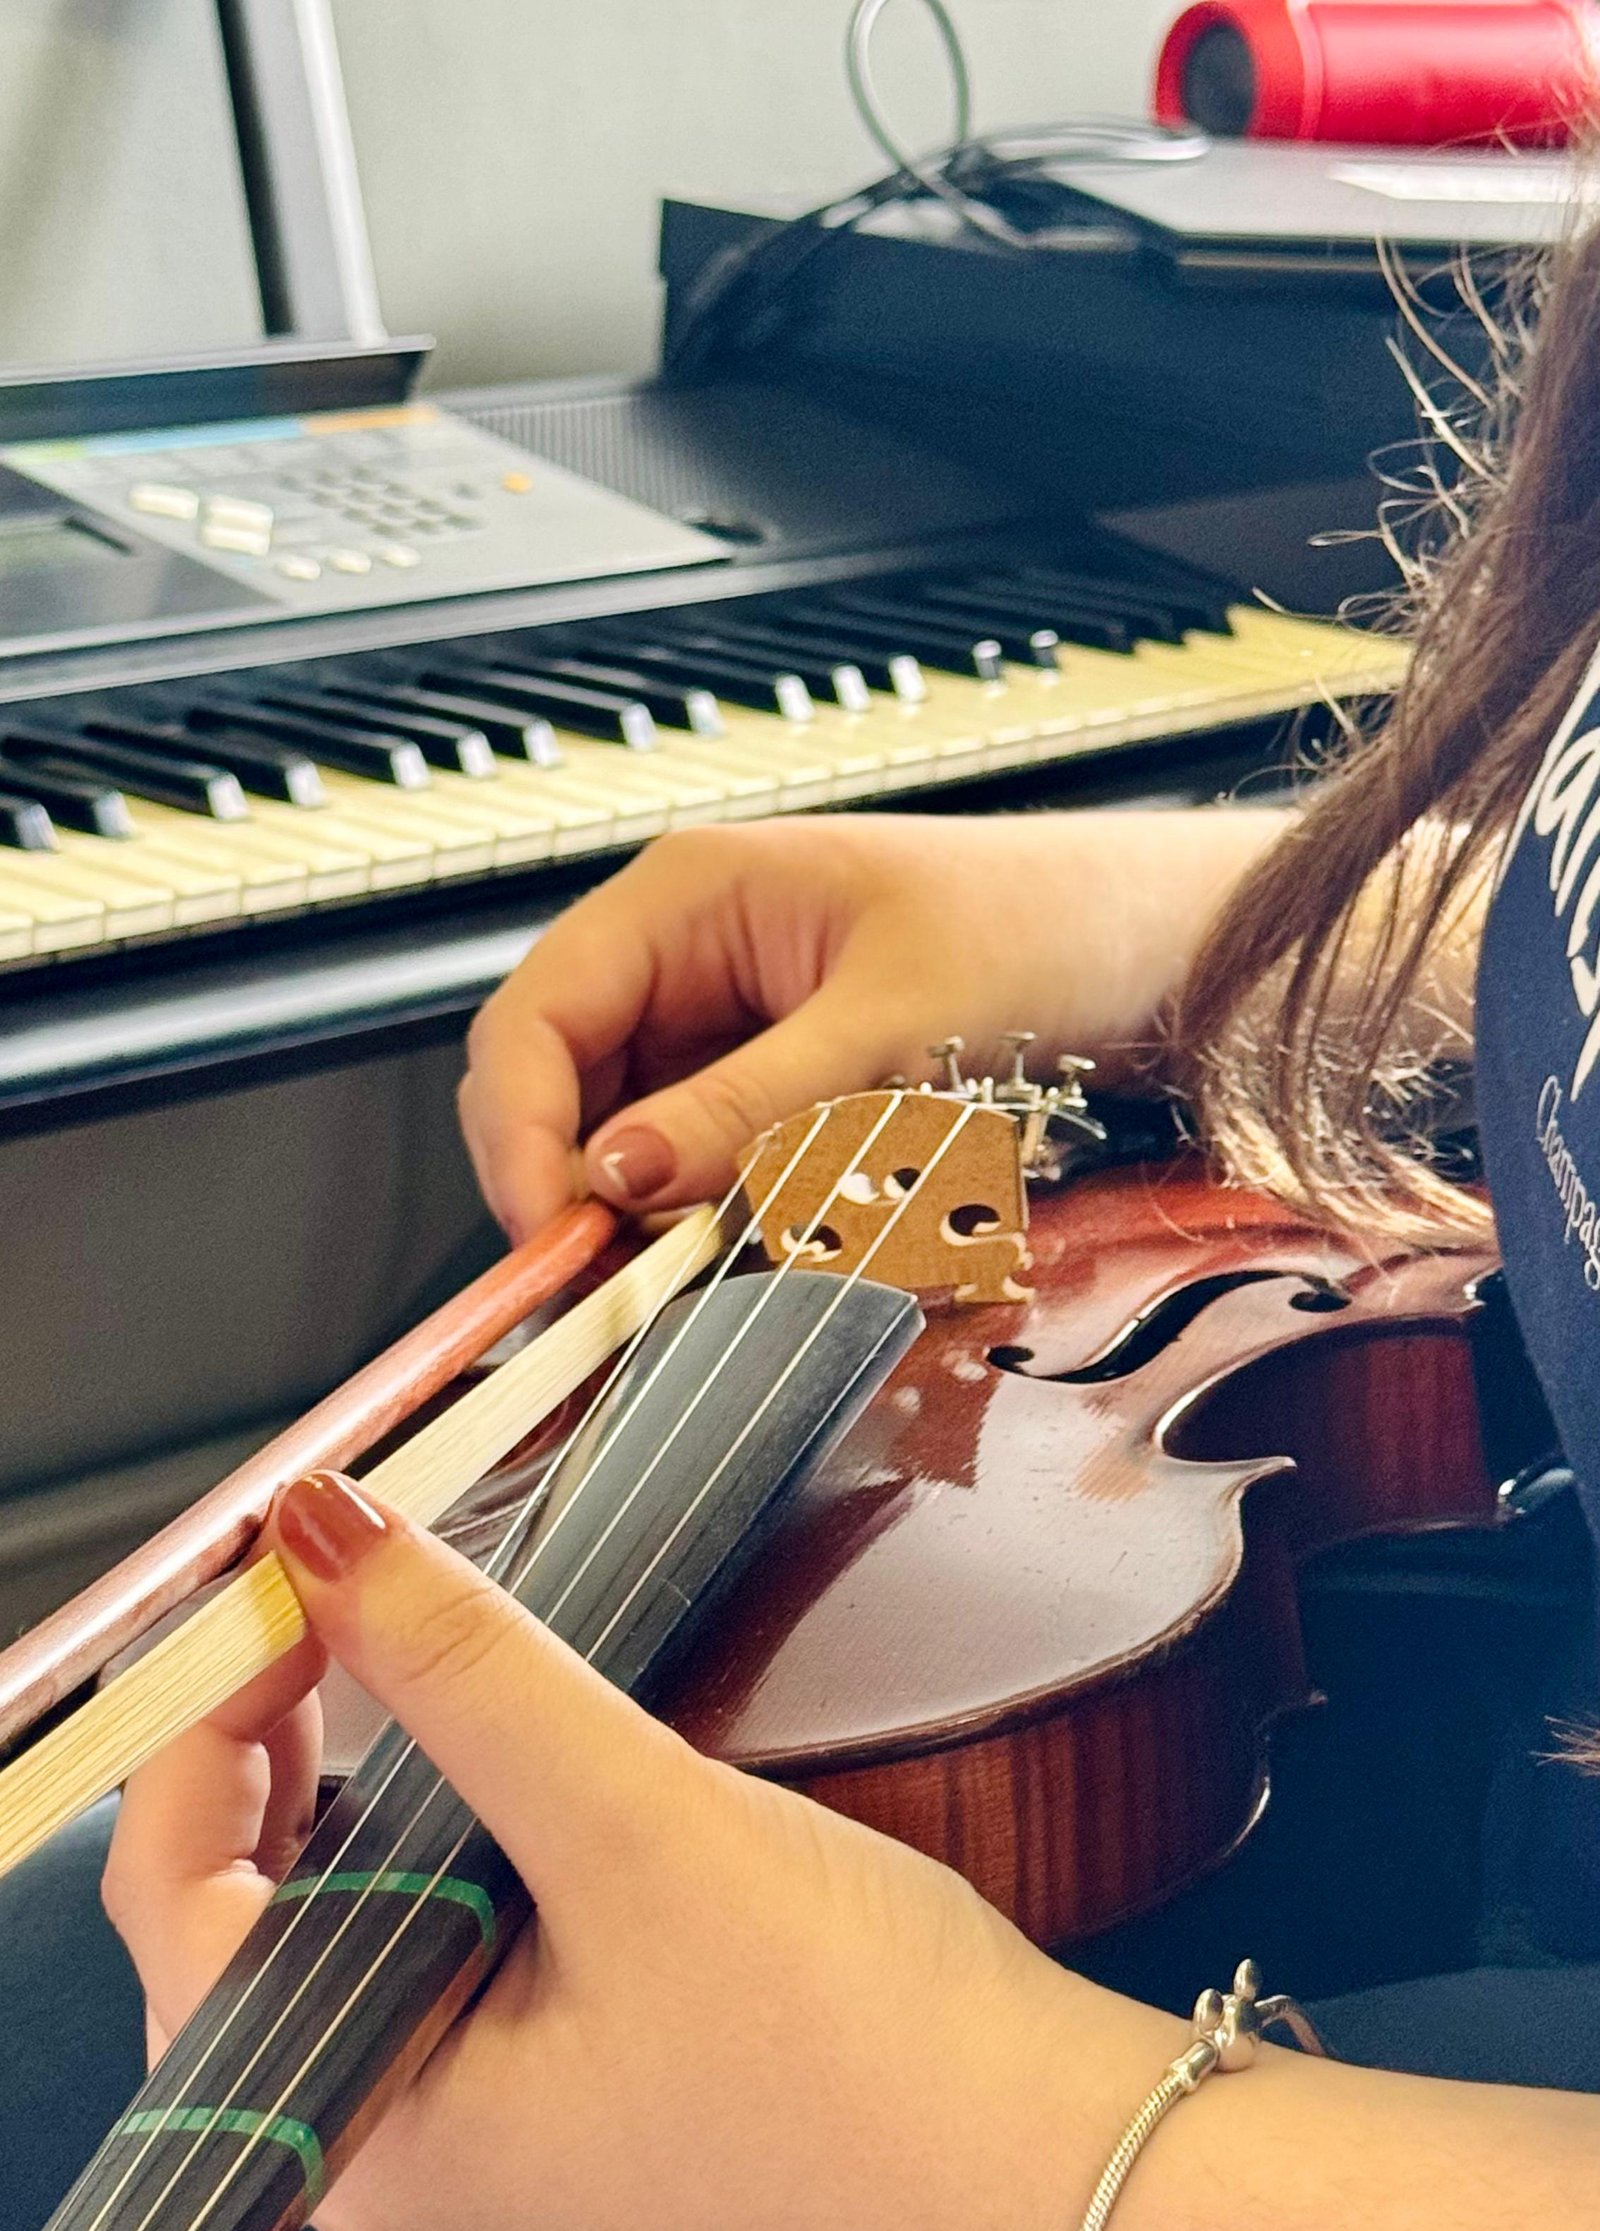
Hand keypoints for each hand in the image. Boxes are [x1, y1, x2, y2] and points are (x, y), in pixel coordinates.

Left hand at [103, 1471, 1176, 2230]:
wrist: (1065, 2192)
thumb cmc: (862, 2053)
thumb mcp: (638, 1831)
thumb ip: (468, 1675)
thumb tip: (326, 1535)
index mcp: (367, 2151)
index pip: (184, 1912)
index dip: (209, 1730)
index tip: (290, 1592)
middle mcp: (397, 2185)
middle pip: (251, 1935)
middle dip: (279, 1765)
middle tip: (347, 1613)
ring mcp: (488, 2169)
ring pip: (353, 1953)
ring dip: (367, 1810)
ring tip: (415, 1675)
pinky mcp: (570, 2136)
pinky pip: (446, 1985)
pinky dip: (450, 1870)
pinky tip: (504, 1789)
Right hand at [459, 810, 1285, 1238]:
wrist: (1163, 944)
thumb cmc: (1044, 929)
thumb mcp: (886, 1029)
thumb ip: (743, 1108)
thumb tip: (612, 1179)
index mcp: (686, 897)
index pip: (532, 1022)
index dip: (518, 1139)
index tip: (553, 1242)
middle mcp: (690, 955)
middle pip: (565, 1092)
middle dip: (585, 1192)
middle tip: (626, 1285)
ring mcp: (732, 1022)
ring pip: (636, 1143)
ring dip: (662, 1216)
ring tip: (724, 1262)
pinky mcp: (781, 1082)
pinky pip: (710, 1162)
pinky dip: (724, 1216)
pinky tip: (771, 1246)